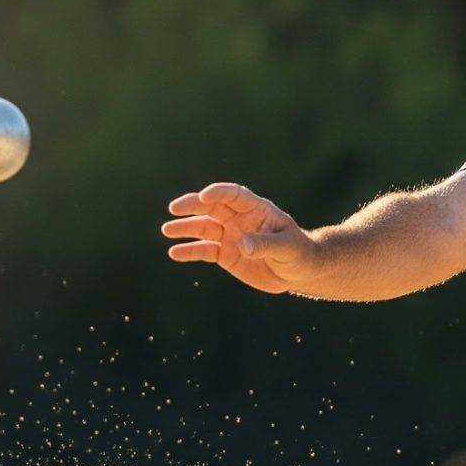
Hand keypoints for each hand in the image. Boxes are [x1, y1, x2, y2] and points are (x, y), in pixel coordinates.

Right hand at [162, 183, 315, 293]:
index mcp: (256, 209)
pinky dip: (189, 251)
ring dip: (185, 228)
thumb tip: (242, 244)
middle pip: (212, 208)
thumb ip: (265, 244)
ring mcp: (230, 236)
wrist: (298, 271)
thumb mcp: (286, 248)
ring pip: (204, 228)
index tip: (204, 197)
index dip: (218, 193)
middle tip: (174, 208)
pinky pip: (204, 251)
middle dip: (193, 206)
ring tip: (167, 229)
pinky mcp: (225, 255)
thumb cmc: (298, 253)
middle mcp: (239, 219)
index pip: (234, 195)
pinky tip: (174, 252)